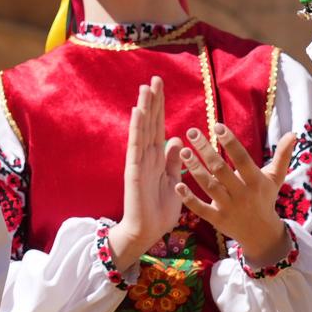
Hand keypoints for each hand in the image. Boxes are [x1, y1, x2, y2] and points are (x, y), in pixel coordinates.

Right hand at [109, 78, 183, 265]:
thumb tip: (177, 138)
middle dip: (153, 102)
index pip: (159, 127)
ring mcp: (139, 162)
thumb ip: (174, 161)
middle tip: (154, 78)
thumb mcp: (175, 181)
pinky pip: (136, 145)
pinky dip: (136, 128)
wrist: (147, 232)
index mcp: (157, 158)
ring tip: (145, 88)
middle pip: (150, 123)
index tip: (161, 88)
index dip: (160, 108)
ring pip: (142, 130)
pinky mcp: (134, 170)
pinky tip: (138, 112)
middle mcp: (146, 156)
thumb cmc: (160, 210)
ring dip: (144, 108)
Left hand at [176, 124, 298, 266]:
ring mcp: (228, 208)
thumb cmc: (266, 198)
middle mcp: (242, 194)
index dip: (230, 142)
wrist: (262, 234)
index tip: (217, 126)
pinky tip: (177, 185)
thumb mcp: (276, 178)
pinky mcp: (217, 220)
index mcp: (255, 181)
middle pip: (221, 170)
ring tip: (183, 150)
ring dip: (195, 168)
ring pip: (209, 186)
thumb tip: (293, 133)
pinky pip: (201, 209)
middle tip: (192, 132)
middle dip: (206, 150)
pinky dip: (189, 199)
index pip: (242, 158)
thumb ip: (282, 155)